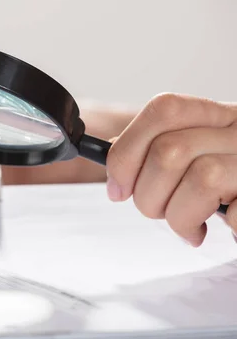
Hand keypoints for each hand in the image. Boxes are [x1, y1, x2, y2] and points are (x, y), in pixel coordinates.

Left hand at [106, 93, 236, 245]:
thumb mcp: (205, 155)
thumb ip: (167, 149)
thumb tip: (115, 155)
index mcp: (224, 116)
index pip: (165, 109)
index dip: (129, 150)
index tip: (118, 187)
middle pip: (170, 150)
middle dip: (147, 195)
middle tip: (160, 212)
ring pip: (200, 178)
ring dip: (178, 217)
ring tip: (189, 227)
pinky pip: (236, 213)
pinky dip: (220, 229)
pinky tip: (225, 229)